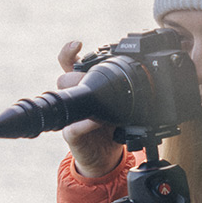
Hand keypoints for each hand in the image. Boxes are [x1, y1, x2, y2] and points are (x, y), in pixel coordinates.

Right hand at [56, 40, 122, 177]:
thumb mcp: (120, 105)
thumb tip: (137, 69)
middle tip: (97, 79)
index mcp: (84, 89)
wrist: (105, 158)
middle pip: (65, 79)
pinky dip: (84, 124)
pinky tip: (95, 121)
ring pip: (64, 99)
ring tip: (99, 98)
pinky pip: (72, 128)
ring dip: (81, 94)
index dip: (69, 53)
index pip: (69, 66)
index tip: (77, 44)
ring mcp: (70, 118)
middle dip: (80, 76)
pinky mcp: (71, 136)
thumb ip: (122, 89)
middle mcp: (74, 101)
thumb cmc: (111, 128)